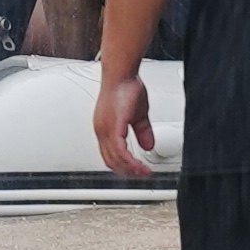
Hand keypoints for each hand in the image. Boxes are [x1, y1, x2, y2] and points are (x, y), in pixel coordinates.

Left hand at [92, 64, 160, 179]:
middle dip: (127, 171)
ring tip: (144, 172)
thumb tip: (148, 145)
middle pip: (111, 161)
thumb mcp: (138, 115)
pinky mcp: (113, 127)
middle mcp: (101, 132)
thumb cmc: (126, 88)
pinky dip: (131, 161)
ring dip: (131, 169)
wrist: (122, 74)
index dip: (123, 166)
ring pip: (115, 159)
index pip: (110, 155)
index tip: (137, 170)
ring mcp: (105, 130)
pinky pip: (121, 151)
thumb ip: (142, 132)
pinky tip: (140, 165)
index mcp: (105, 129)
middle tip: (142, 175)